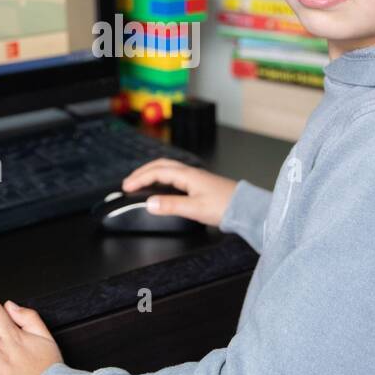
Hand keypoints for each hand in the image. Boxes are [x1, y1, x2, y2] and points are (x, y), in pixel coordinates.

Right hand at [120, 158, 238, 226]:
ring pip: (168, 168)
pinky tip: (162, 186)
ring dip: (152, 172)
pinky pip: (175, 175)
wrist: (247, 209)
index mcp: (188, 175)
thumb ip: (171, 206)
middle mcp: (191, 173)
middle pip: (161, 165)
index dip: (140, 178)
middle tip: (129, 182)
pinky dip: (162, 177)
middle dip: (142, 172)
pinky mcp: (200, 183)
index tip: (127, 187)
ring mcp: (196, 177)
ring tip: (141, 181)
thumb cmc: (225, 207)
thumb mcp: (195, 209)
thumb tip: (149, 203)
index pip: (157, 172)